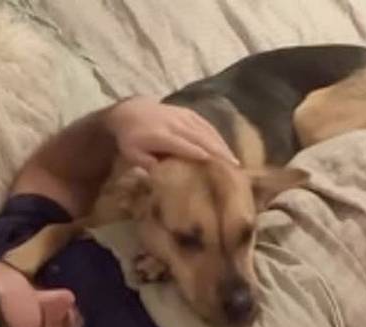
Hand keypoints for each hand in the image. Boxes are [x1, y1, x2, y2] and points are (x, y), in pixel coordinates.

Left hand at [104, 96, 238, 168]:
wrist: (130, 110)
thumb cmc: (132, 139)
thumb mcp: (132, 154)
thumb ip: (147, 165)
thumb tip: (162, 177)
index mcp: (161, 136)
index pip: (185, 146)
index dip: (200, 155)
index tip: (215, 166)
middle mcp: (175, 124)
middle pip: (201, 138)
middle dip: (219, 152)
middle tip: (234, 167)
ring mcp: (183, 116)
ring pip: (207, 131)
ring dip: (222, 145)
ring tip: (234, 160)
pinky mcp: (188, 113)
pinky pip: (206, 124)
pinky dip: (218, 136)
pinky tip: (226, 147)